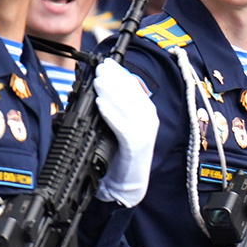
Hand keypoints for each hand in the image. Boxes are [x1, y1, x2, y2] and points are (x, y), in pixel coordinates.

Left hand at [90, 59, 157, 205]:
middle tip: (100, 69)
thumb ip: (114, 108)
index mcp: (146, 111)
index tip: (106, 63)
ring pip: (126, 106)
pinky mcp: (136, 144)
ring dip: (111, 92)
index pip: (133, 86)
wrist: (128, 182)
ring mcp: (144, 131)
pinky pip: (122, 125)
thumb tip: (101, 87)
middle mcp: (148, 118)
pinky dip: (111, 114)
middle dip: (114, 79)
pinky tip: (100, 105)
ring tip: (98, 82)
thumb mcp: (119, 125)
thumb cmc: (121, 153)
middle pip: (130, 93)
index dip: (120, 73)